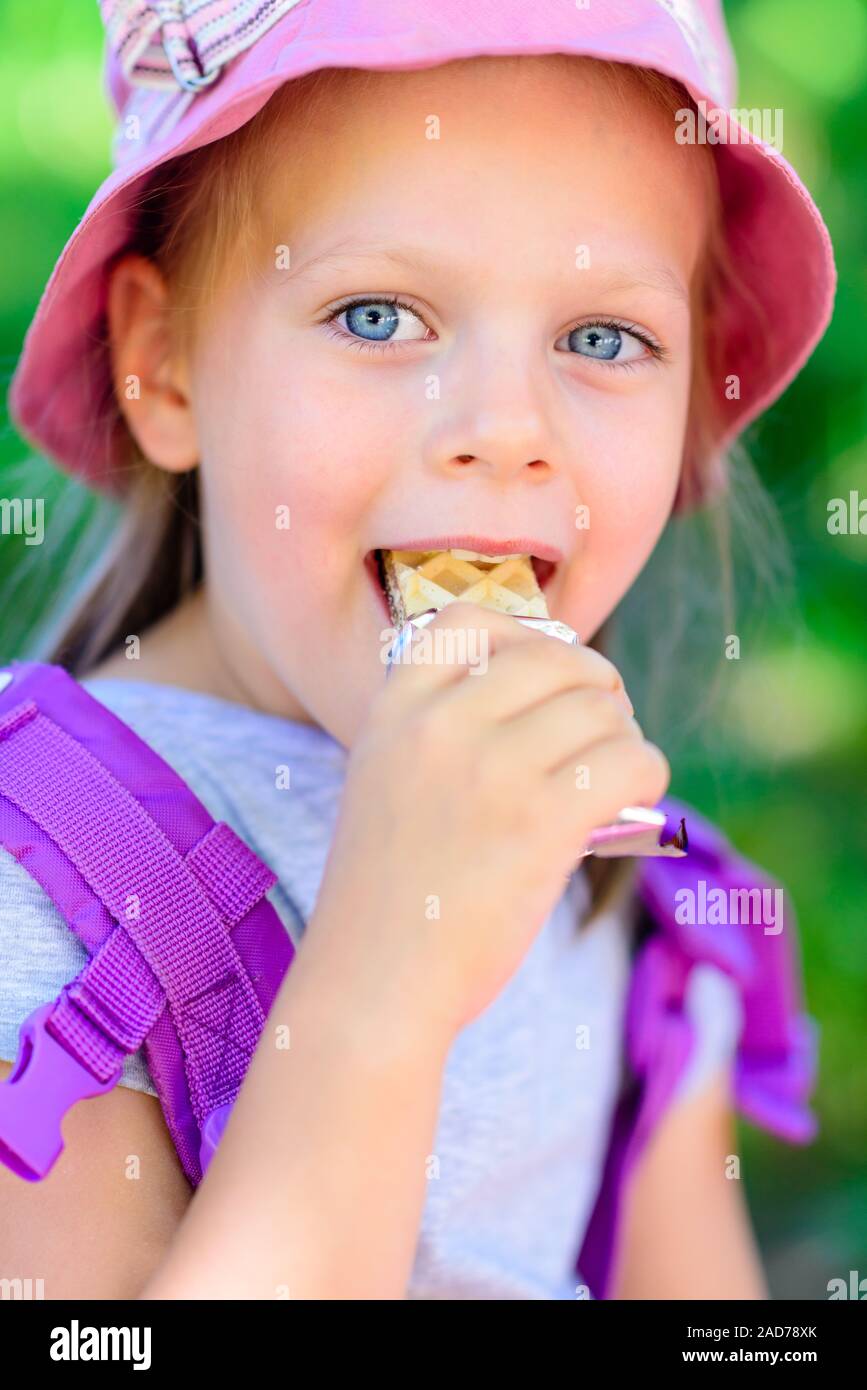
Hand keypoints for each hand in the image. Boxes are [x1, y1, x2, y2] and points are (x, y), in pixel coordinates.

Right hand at [306, 603, 669, 1041]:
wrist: (373, 985)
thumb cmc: (389, 894)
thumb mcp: (384, 782)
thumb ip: (442, 728)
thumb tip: (562, 690)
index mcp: (394, 710)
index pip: (469, 619)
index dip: (525, 640)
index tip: (547, 682)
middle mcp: (441, 725)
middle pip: (556, 658)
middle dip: (596, 688)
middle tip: (603, 729)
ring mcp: (491, 770)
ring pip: (602, 708)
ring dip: (623, 738)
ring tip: (611, 777)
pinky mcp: (541, 822)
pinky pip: (633, 759)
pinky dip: (647, 776)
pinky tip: (631, 805)